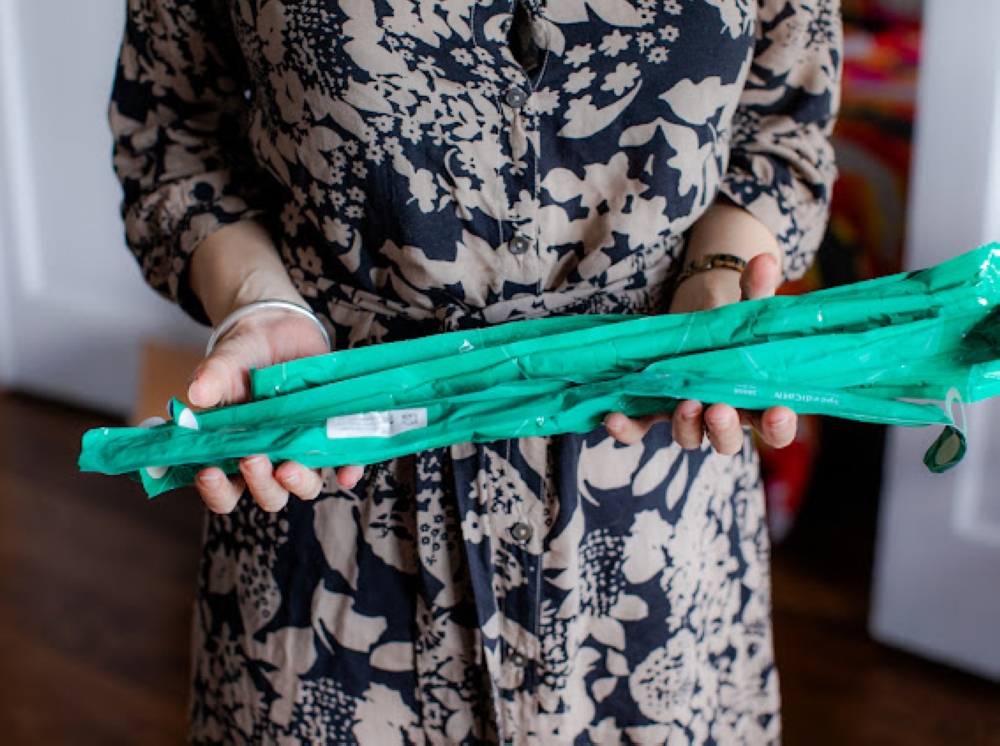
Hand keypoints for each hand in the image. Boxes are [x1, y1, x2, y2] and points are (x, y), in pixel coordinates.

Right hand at [188, 306, 363, 512]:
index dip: (216, 490)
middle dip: (261, 484)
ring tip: (290, 466)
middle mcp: (270, 459)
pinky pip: (345, 461)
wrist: (280, 332)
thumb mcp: (226, 361)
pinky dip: (348, 469)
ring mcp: (301, 449)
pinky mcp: (330, 435)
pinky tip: (347, 474)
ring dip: (299, 482)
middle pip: (269, 494)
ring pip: (306, 485)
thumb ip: (213, 377)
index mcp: (234, 451)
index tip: (208, 471)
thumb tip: (197, 392)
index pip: (223, 489)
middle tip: (253, 459)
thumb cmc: (244, 355)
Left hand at [605, 253, 796, 454]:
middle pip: (727, 441)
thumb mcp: (743, 307)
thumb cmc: (727, 326)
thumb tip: (764, 261)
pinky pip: (640, 430)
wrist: (689, 325)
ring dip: (686, 426)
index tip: (778, 412)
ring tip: (684, 404)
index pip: (774, 425)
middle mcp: (721, 416)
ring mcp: (685, 416)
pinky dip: (627, 430)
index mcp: (755, 398)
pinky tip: (615, 417)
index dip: (778, 426)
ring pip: (688, 438)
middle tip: (719, 410)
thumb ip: (756, 291)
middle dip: (724, 430)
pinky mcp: (651, 410)